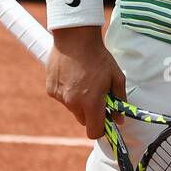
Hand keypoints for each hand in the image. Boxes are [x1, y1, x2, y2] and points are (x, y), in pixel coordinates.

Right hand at [47, 26, 125, 140]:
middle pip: (84, 121)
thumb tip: (119, 119)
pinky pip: (62, 98)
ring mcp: (60, 97)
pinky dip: (68, 93)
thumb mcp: (116, 77)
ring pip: (73, 109)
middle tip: (98, 96)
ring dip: (80, 102)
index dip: (101, 130)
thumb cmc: (99, 57)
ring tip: (85, 81)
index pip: (94, 131)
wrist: (75, 38)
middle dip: (92, 113)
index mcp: (91, 102)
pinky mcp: (50, 90)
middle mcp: (73, 103)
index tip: (106, 122)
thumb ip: (119, 100)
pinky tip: (73, 77)